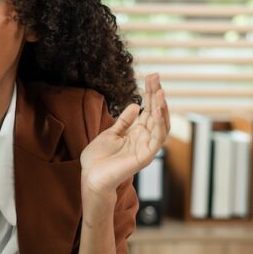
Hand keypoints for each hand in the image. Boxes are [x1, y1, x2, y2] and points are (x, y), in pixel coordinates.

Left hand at [79, 73, 169, 213]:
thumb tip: (136, 105)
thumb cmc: (98, 158)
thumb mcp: (111, 133)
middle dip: (156, 95)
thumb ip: (124, 121)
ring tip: (160, 91)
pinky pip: (157, 139)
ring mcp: (146, 147)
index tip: (151, 76)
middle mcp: (144, 139)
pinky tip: (156, 111)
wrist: (91, 177)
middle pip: (156, 113)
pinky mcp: (145, 156)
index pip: (148, 109)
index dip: (150, 93)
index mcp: (136, 133)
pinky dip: (158, 125)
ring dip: (162, 108)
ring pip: (161, 125)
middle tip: (156, 77)